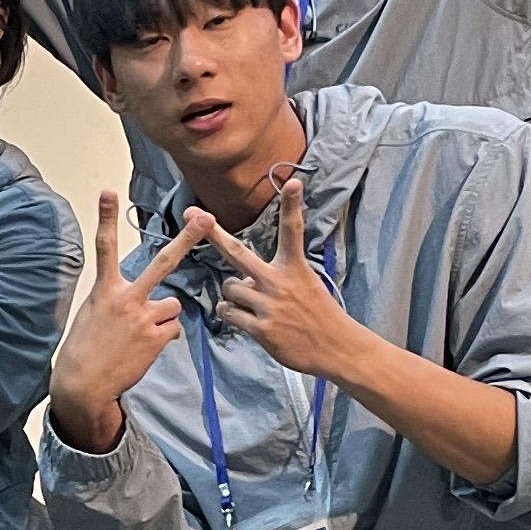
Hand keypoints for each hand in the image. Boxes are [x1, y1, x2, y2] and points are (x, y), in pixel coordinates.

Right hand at [46, 191, 199, 454]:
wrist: (84, 384)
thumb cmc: (84, 348)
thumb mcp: (92, 314)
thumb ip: (117, 299)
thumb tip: (143, 302)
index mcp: (105, 290)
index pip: (105, 247)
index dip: (106, 218)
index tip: (108, 192)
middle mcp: (126, 299)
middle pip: (162, 263)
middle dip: (186, 239)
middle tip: (204, 218)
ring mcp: (144, 318)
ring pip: (172, 305)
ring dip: (163, 317)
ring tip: (141, 334)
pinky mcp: (156, 338)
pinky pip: (172, 329)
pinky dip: (163, 337)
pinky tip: (144, 348)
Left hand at [178, 170, 366, 382]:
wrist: (336, 348)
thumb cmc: (319, 314)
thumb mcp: (306, 284)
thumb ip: (275, 276)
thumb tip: (241, 278)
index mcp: (295, 268)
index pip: (293, 230)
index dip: (291, 205)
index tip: (292, 181)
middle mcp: (279, 282)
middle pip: (238, 253)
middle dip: (214, 234)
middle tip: (194, 215)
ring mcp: (269, 305)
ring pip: (230, 288)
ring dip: (233, 296)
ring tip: (252, 305)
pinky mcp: (262, 328)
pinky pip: (229, 313)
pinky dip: (231, 314)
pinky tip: (244, 318)